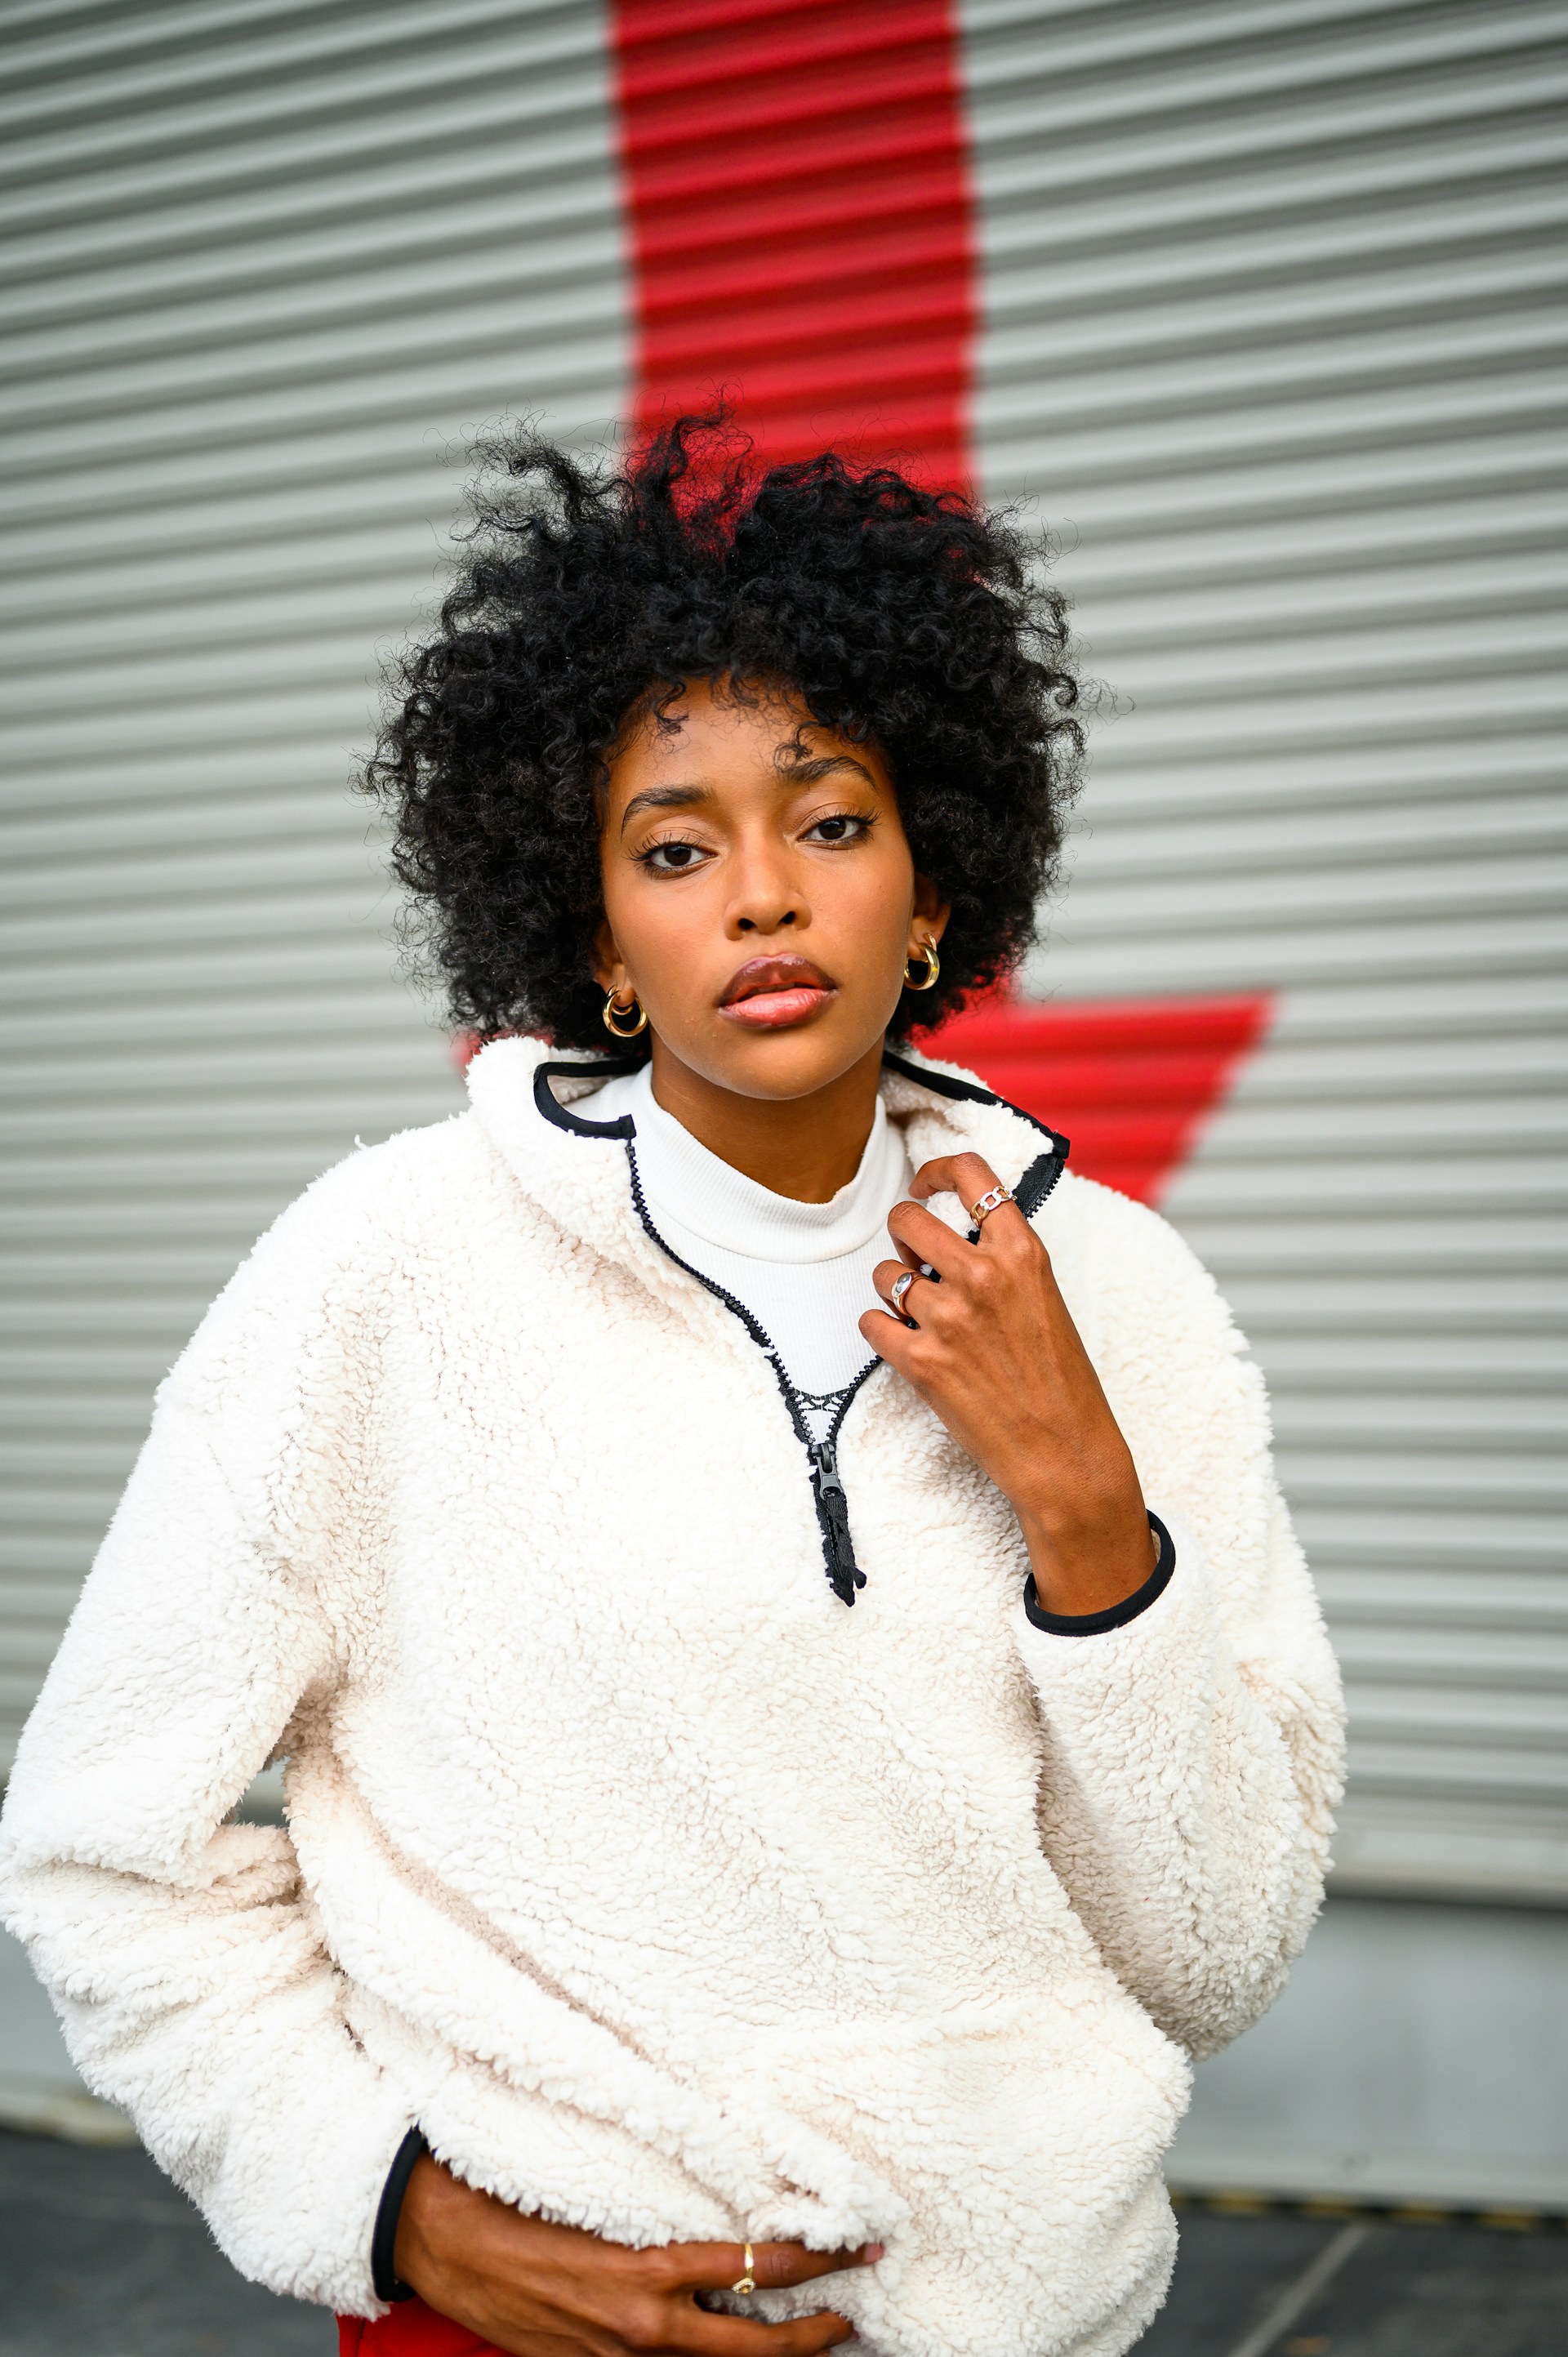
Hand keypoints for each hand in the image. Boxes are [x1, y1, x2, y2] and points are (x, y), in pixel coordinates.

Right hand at [393, 2152, 880, 2356]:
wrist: (448, 2245)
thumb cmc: (521, 2201)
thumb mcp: (606, 2197)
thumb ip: (668, 2213)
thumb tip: (732, 2209)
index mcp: (650, 2272)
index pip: (759, 2268)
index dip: (817, 2261)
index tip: (855, 2247)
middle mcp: (645, 2328)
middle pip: (758, 2346)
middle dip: (817, 2331)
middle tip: (855, 2309)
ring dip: (771, 2354)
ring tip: (814, 2338)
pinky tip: (731, 2346)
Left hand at [861, 1151, 1154, 1615]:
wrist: (1064, 1452)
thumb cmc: (1061, 1381)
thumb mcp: (1046, 1298)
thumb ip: (1005, 1258)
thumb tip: (956, 1230)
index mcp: (1023, 1253)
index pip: (971, 1174)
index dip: (936, 1170)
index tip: (925, 1184)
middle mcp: (983, 1276)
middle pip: (908, 1218)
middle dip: (903, 1234)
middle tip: (915, 1256)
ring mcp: (949, 1318)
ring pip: (884, 1272)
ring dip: (892, 1289)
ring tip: (917, 1312)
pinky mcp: (921, 1360)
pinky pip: (871, 1322)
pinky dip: (881, 1331)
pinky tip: (906, 1345)